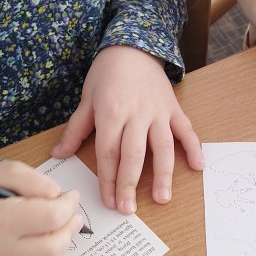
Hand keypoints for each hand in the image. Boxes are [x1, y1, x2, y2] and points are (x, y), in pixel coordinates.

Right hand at [0, 161, 84, 255]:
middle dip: (69, 225)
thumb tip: (55, 194)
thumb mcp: (0, 172)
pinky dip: (55, 244)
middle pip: (53, 246)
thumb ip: (29, 178)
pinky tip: (52, 229)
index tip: (71, 194)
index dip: (67, 205)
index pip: (49, 217)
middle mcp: (2, 247)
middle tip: (70, 208)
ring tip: (64, 218)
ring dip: (65, 236)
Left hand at [52, 46, 203, 213]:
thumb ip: (76, 129)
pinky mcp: (173, 108)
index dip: (107, 179)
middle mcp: (136, 115)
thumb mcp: (87, 99)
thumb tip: (58, 155)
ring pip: (162, 147)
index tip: (108, 201)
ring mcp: (157, 112)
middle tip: (128, 209)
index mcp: (112, 114)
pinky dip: (193, 147)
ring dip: (164, 174)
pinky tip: (198, 167)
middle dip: (130, 184)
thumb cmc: (107, 73)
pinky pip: (186, 130)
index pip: (109, 153)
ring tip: (163, 198)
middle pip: (134, 155)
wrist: (133, 46)